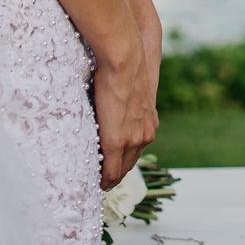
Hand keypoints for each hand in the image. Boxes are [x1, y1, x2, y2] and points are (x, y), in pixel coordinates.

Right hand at [93, 34, 157, 188]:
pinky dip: (104, 180)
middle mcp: (145, 135)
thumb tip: (114, 107)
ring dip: (109, 177)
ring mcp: (134, 140)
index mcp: (149, 123)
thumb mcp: (130, 92)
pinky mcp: (118, 142)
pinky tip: (97, 183)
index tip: (109, 168)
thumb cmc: (123, 69)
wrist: (126, 61)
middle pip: (129, 164)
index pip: (135, 152)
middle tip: (100, 180)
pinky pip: (112, 172)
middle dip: (115, 173)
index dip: (121, 162)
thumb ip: (126, 107)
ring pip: (121, 170)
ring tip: (96, 182)